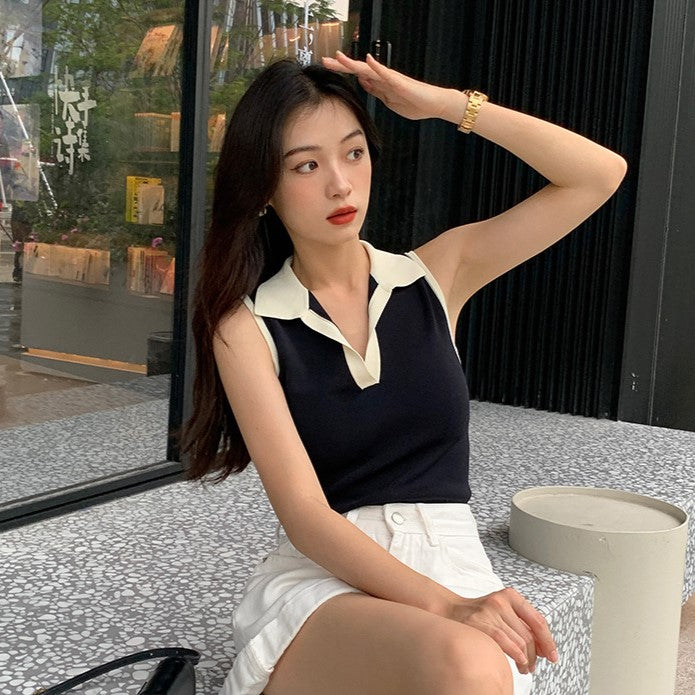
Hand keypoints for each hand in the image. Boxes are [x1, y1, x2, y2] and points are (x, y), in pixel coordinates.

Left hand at [321, 51, 455, 121]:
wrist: (432, 104)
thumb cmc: (413, 103)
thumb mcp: (388, 99)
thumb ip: (376, 90)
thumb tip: (363, 82)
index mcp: (379, 83)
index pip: (357, 74)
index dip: (341, 70)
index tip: (327, 67)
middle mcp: (383, 77)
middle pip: (358, 69)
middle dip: (341, 65)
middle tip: (325, 60)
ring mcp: (391, 79)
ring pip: (368, 69)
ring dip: (353, 63)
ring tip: (339, 58)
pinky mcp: (399, 82)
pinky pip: (386, 74)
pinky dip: (376, 67)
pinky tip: (367, 60)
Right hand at [448, 587, 557, 673]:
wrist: (450, 610)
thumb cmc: (480, 614)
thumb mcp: (503, 611)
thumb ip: (522, 624)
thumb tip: (545, 648)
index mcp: (511, 596)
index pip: (538, 620)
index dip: (548, 640)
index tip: (552, 655)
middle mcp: (501, 601)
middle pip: (529, 635)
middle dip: (536, 655)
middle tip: (533, 666)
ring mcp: (490, 611)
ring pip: (520, 642)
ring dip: (526, 661)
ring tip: (524, 668)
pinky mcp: (479, 623)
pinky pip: (505, 642)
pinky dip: (516, 655)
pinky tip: (519, 662)